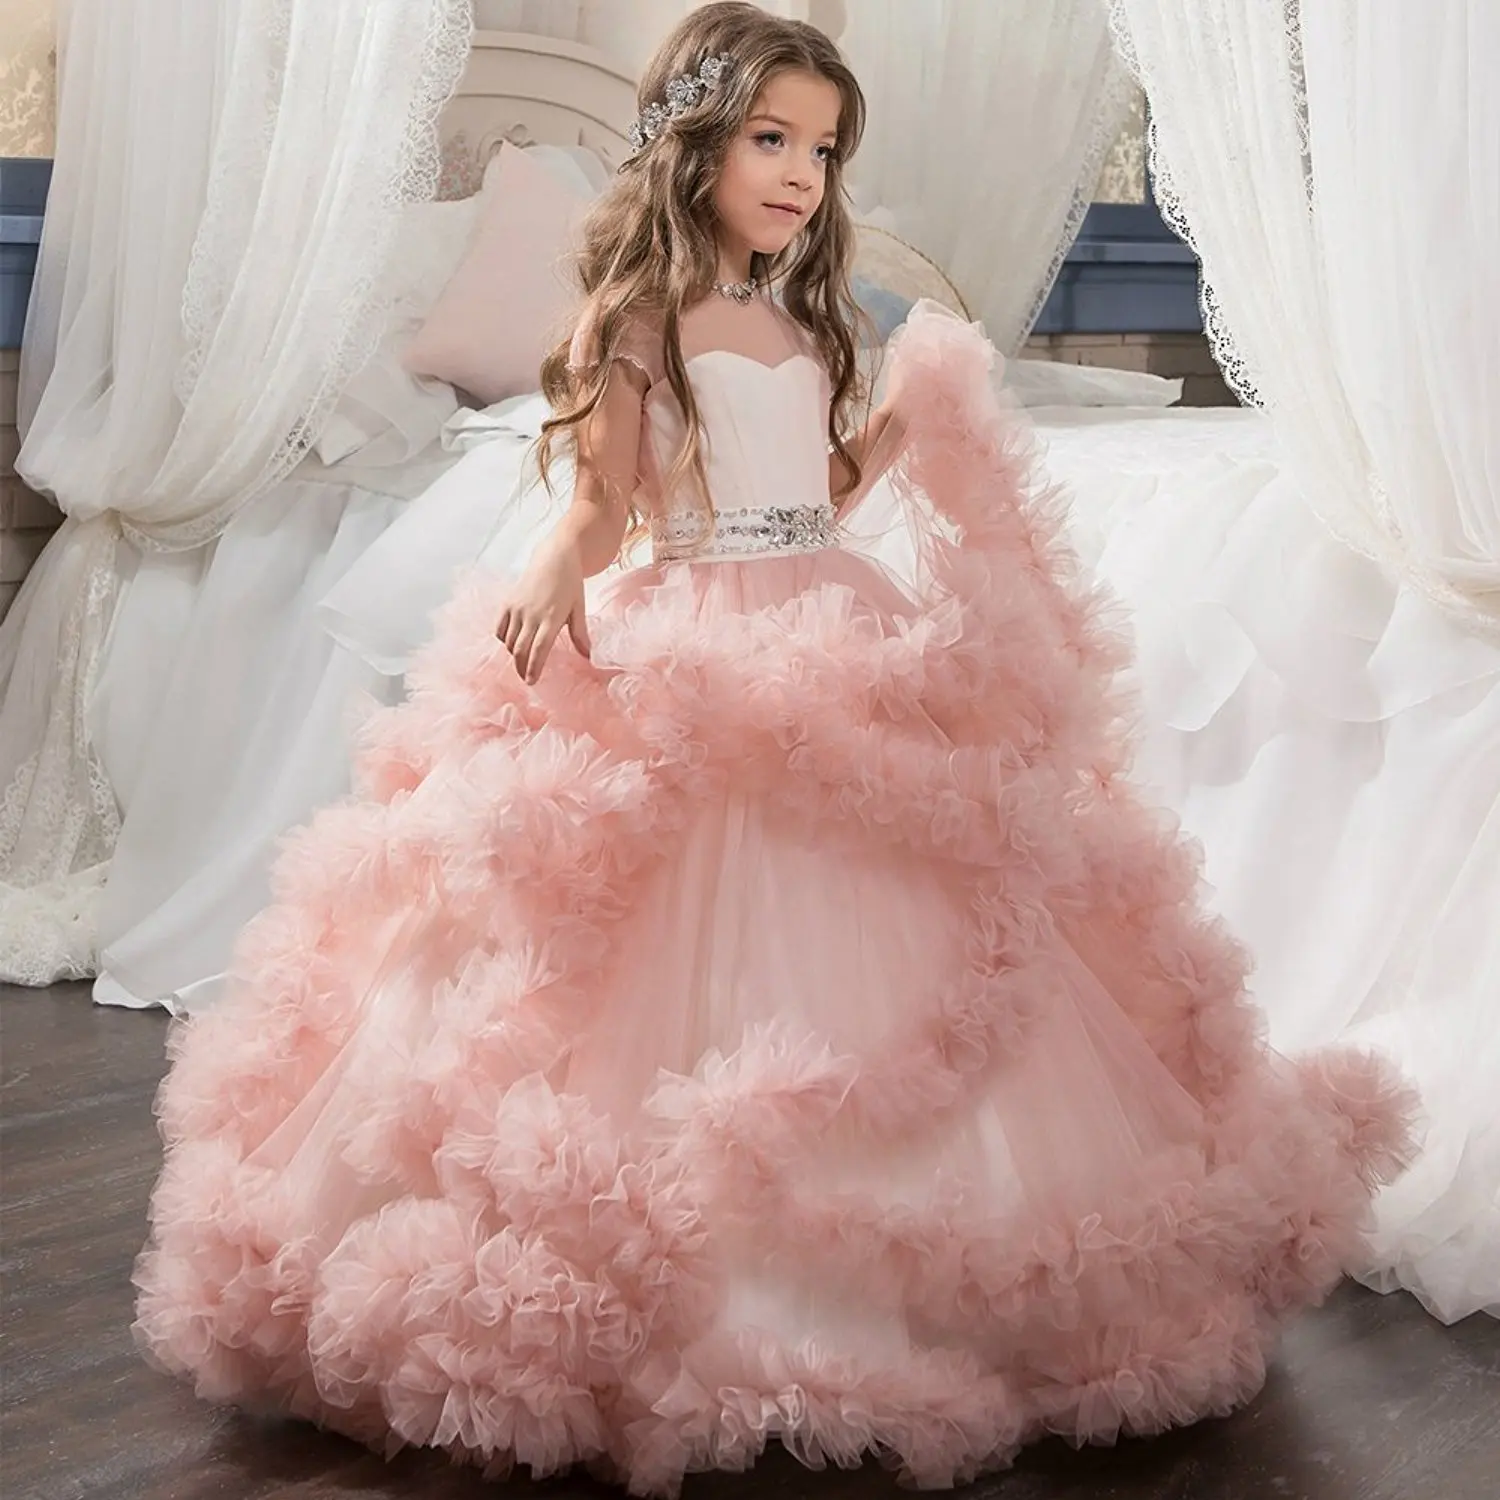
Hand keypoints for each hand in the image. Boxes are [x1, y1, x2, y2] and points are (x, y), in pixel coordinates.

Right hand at [496, 538, 590, 684]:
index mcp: (551, 618)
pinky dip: (504, 638)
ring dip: (514, 654)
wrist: (556, 556)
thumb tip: (588, 657)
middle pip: (521, 649)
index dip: (534, 667)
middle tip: (526, 677)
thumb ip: (580, 633)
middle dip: (521, 666)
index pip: (539, 649)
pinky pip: (500, 627)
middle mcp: (531, 614)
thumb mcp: (579, 608)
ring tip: (522, 661)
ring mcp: (517, 608)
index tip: (531, 682)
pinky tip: (512, 642)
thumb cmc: (570, 583)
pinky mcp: (508, 601)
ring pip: (510, 641)